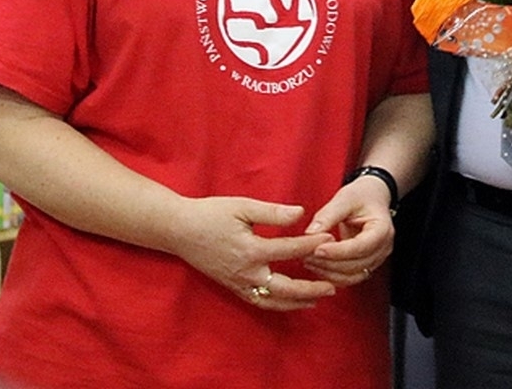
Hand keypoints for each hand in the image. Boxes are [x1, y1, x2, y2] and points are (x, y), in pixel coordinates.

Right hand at [165, 196, 335, 310]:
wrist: (179, 230)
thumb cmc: (210, 214)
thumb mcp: (242, 207)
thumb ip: (273, 212)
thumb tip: (301, 213)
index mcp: (251, 250)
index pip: (290, 250)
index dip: (312, 245)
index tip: (330, 240)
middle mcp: (247, 273)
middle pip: (286, 288)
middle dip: (311, 289)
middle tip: (332, 286)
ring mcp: (239, 284)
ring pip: (273, 301)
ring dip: (297, 302)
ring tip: (317, 299)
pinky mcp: (232, 287)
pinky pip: (259, 302)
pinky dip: (277, 305)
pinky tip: (289, 302)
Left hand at [300, 176, 395, 286]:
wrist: (372, 198)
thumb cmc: (362, 196)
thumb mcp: (345, 198)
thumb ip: (328, 215)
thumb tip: (310, 233)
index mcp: (382, 229)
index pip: (361, 247)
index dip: (338, 251)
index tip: (317, 250)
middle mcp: (383, 248)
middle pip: (356, 264)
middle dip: (329, 262)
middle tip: (306, 254)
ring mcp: (377, 259)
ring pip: (353, 276)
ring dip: (329, 272)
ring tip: (308, 261)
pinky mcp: (366, 264)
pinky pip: (350, 277)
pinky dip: (333, 275)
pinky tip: (317, 266)